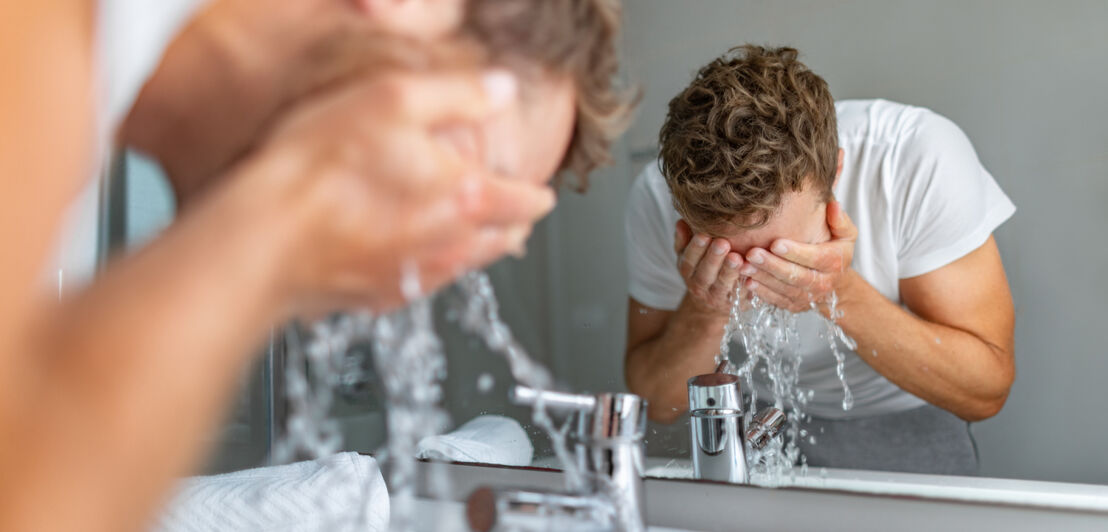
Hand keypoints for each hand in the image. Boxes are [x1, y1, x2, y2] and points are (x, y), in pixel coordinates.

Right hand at [243, 68, 555, 312]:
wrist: (265, 236)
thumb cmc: (321, 167)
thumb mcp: (393, 100)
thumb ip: (458, 94)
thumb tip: (502, 89)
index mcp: (464, 197)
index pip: (524, 202)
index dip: (538, 195)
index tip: (542, 194)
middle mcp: (448, 245)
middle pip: (502, 242)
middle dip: (514, 227)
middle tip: (517, 218)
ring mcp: (415, 277)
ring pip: (466, 267)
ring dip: (478, 250)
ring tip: (479, 238)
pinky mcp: (379, 297)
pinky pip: (423, 284)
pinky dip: (433, 268)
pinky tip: (419, 258)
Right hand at [673, 219, 745, 315]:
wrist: (711, 303)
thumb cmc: (702, 269)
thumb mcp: (688, 255)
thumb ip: (684, 240)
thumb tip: (681, 222)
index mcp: (688, 271)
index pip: (689, 260)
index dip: (695, 248)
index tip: (703, 235)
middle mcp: (700, 286)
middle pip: (705, 273)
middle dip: (713, 258)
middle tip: (723, 243)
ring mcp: (717, 297)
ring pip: (722, 285)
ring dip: (730, 272)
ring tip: (737, 258)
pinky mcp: (735, 304)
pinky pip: (741, 296)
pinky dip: (746, 286)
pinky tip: (752, 274)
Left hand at [740, 201, 857, 313]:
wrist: (836, 280)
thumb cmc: (835, 248)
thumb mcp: (845, 234)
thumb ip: (839, 220)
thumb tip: (833, 205)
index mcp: (834, 262)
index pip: (814, 258)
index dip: (795, 252)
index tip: (775, 243)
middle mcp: (822, 282)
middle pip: (795, 275)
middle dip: (772, 265)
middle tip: (752, 254)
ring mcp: (808, 296)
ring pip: (783, 289)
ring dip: (762, 278)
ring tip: (744, 266)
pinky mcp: (795, 305)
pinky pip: (776, 300)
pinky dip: (761, 292)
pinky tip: (746, 281)